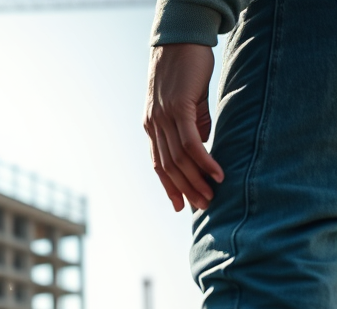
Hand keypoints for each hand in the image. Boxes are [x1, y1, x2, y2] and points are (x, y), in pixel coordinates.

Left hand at [144, 44, 223, 211]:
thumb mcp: (187, 104)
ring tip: (211, 196)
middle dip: (185, 190)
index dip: (168, 187)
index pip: (158, 165)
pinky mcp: (178, 109)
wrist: (179, 41)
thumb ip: (193, 126)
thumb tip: (202, 149)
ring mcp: (164, 118)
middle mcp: (154, 126)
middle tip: (203, 206)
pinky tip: (216, 173)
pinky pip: (191, 143)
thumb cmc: (185, 71)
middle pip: (168, 167)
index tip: (179, 206)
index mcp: (152, 127)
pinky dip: (204, 161)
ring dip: (196, 181)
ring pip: (178, 159)